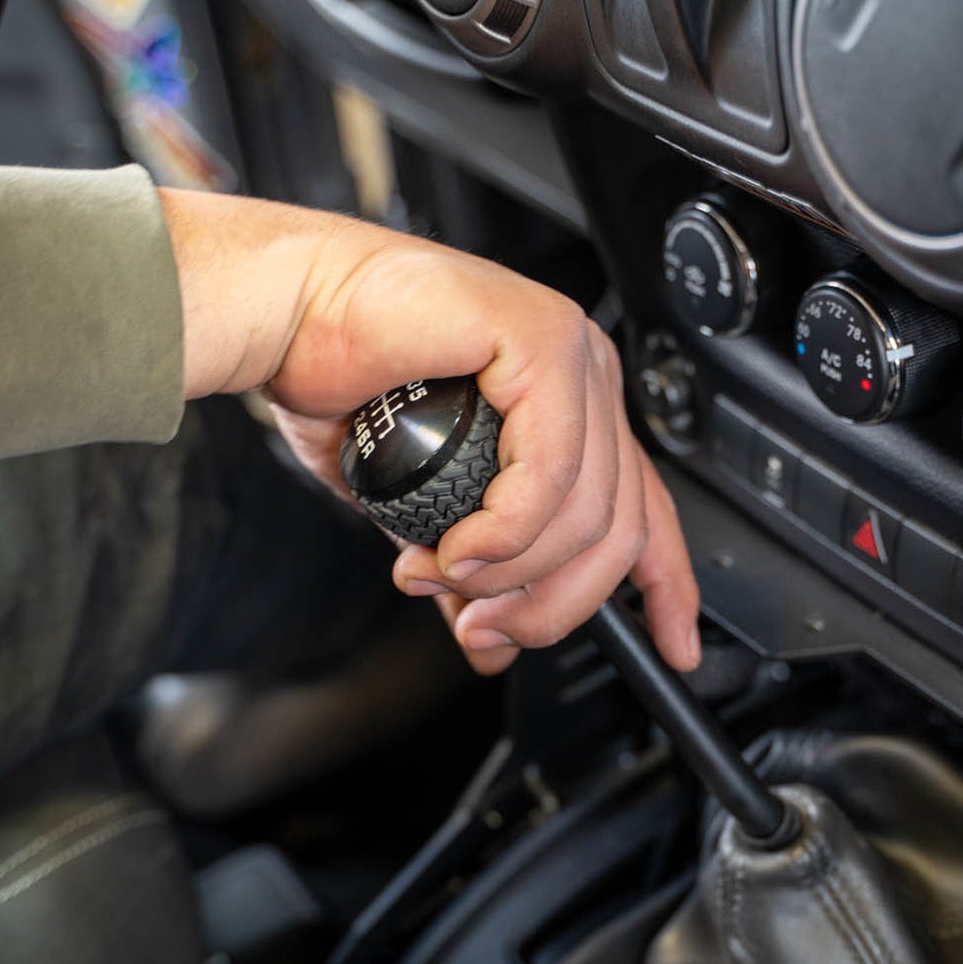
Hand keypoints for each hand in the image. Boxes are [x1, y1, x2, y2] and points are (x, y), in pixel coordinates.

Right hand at [159, 187, 700, 676]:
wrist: (286, 315)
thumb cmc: (340, 383)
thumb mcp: (421, 510)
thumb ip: (469, 571)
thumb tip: (491, 645)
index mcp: (572, 412)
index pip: (647, 511)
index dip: (667, 589)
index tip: (675, 649)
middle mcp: (584, 380)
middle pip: (621, 529)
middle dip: (551, 605)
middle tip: (483, 629)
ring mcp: (572, 354)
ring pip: (589, 511)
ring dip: (513, 572)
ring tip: (444, 577)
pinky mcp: (543, 338)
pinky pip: (552, 470)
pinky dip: (506, 531)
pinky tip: (460, 549)